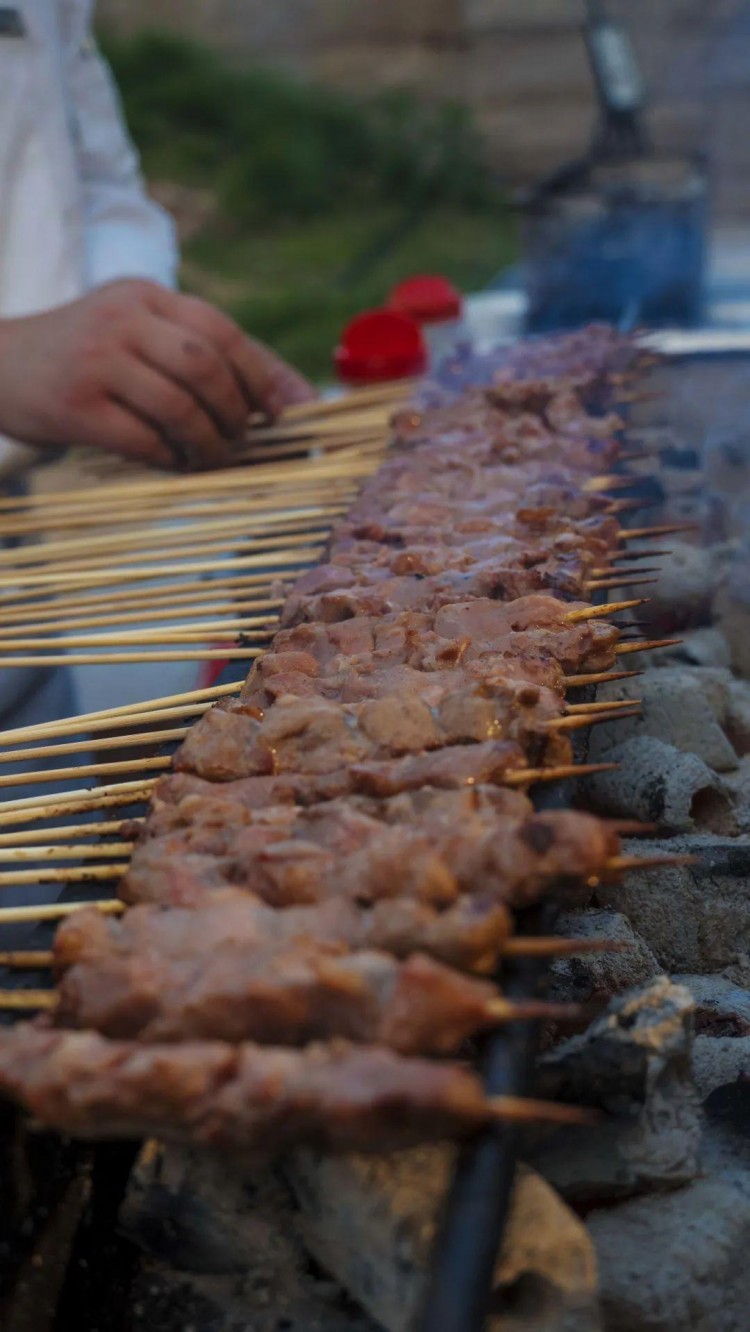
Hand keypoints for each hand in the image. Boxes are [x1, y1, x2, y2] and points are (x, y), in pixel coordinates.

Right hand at [0, 279, 315, 468]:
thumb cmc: (88, 356)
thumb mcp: (139, 332)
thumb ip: (206, 352)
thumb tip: (295, 398)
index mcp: (146, 295)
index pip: (221, 330)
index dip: (262, 375)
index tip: (284, 411)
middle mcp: (122, 319)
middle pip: (205, 365)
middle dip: (236, 410)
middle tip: (242, 437)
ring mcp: (96, 361)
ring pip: (178, 406)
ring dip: (208, 442)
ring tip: (212, 456)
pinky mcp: (76, 406)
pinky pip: (143, 440)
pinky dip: (170, 458)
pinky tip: (174, 462)